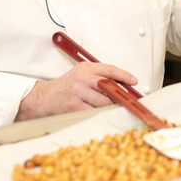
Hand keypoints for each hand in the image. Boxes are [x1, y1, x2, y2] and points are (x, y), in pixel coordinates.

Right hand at [16, 62, 137, 120]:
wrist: (46, 97)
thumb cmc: (67, 85)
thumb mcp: (82, 74)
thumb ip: (100, 76)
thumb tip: (121, 84)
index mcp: (86, 68)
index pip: (110, 69)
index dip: (124, 75)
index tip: (133, 81)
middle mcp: (82, 78)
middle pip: (109, 86)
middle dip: (119, 94)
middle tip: (125, 98)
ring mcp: (78, 92)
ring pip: (104, 101)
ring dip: (109, 105)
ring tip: (108, 105)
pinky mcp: (75, 106)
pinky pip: (94, 111)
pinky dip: (99, 112)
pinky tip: (97, 110)